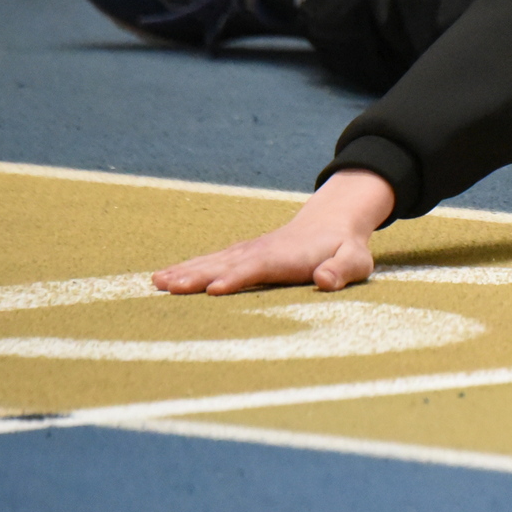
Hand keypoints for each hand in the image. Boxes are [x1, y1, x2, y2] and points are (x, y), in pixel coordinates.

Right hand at [153, 169, 393, 294]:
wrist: (333, 221)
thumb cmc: (345, 248)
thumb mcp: (355, 260)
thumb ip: (341, 270)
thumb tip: (325, 280)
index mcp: (286, 256)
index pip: (257, 268)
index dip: (236, 278)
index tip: (212, 290)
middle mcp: (261, 251)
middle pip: (226, 264)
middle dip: (197, 275)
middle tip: (168, 287)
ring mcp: (248, 251)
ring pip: (213, 261)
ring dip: (185, 271)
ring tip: (157, 282)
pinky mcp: (241, 254)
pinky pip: (211, 260)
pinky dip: (187, 268)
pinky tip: (165, 278)